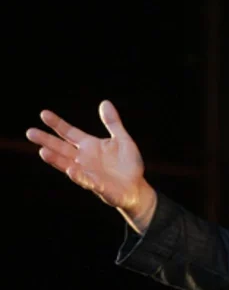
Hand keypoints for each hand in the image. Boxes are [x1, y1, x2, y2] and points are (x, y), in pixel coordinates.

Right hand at [26, 100, 156, 231]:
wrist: (136, 187)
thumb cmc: (128, 163)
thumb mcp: (123, 139)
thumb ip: (113, 123)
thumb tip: (104, 102)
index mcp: (89, 145)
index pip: (69, 132)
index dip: (57, 124)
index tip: (43, 113)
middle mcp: (84, 158)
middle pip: (61, 148)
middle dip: (47, 141)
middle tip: (30, 132)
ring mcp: (88, 172)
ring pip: (67, 164)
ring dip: (55, 159)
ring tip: (42, 151)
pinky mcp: (97, 186)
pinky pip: (87, 181)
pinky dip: (78, 176)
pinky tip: (70, 170)